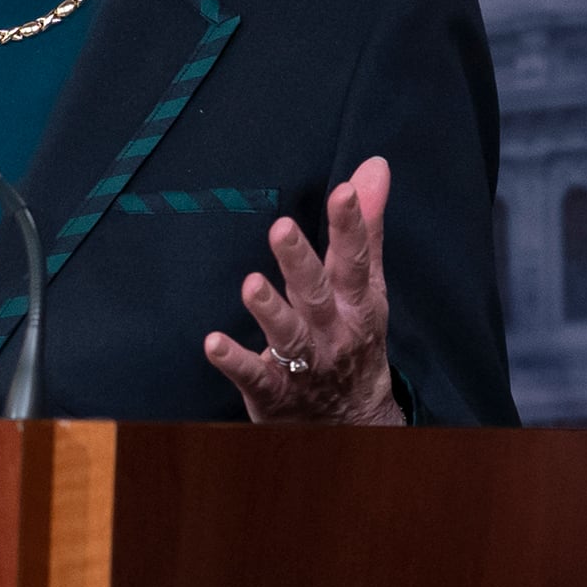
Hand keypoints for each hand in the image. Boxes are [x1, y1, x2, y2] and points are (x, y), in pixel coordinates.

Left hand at [202, 155, 404, 426]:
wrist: (352, 420)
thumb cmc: (354, 338)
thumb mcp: (366, 285)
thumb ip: (364, 228)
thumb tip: (373, 166)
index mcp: (356, 303)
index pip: (354, 260)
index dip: (351, 225)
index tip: (343, 189)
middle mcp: (334, 332)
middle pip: (317, 295)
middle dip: (300, 263)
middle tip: (280, 228)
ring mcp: (306, 364)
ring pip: (289, 337)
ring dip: (270, 311)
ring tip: (251, 285)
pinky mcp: (275, 390)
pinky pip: (254, 375)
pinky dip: (235, 361)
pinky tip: (213, 343)